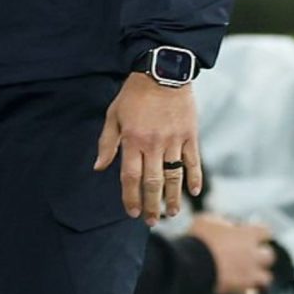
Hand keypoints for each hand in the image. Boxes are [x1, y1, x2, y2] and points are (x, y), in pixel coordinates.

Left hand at [95, 72, 204, 225]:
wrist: (163, 71)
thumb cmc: (134, 95)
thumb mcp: (113, 115)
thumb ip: (107, 143)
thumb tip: (99, 167)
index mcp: (132, 140)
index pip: (130, 177)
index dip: (131, 197)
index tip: (133, 212)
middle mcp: (153, 144)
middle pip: (153, 183)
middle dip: (152, 205)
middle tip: (152, 221)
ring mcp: (174, 141)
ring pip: (174, 177)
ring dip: (172, 198)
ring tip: (171, 214)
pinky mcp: (190, 135)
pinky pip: (193, 161)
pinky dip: (194, 178)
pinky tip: (193, 193)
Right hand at [188, 214, 276, 293]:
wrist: (190, 265)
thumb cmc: (198, 240)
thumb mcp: (207, 221)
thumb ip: (222, 222)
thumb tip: (227, 225)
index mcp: (247, 235)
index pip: (265, 232)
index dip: (258, 233)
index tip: (252, 234)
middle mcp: (253, 255)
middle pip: (269, 256)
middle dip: (261, 255)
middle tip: (250, 255)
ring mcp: (248, 274)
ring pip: (266, 278)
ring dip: (258, 276)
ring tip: (248, 275)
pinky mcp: (240, 290)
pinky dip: (248, 293)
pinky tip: (241, 290)